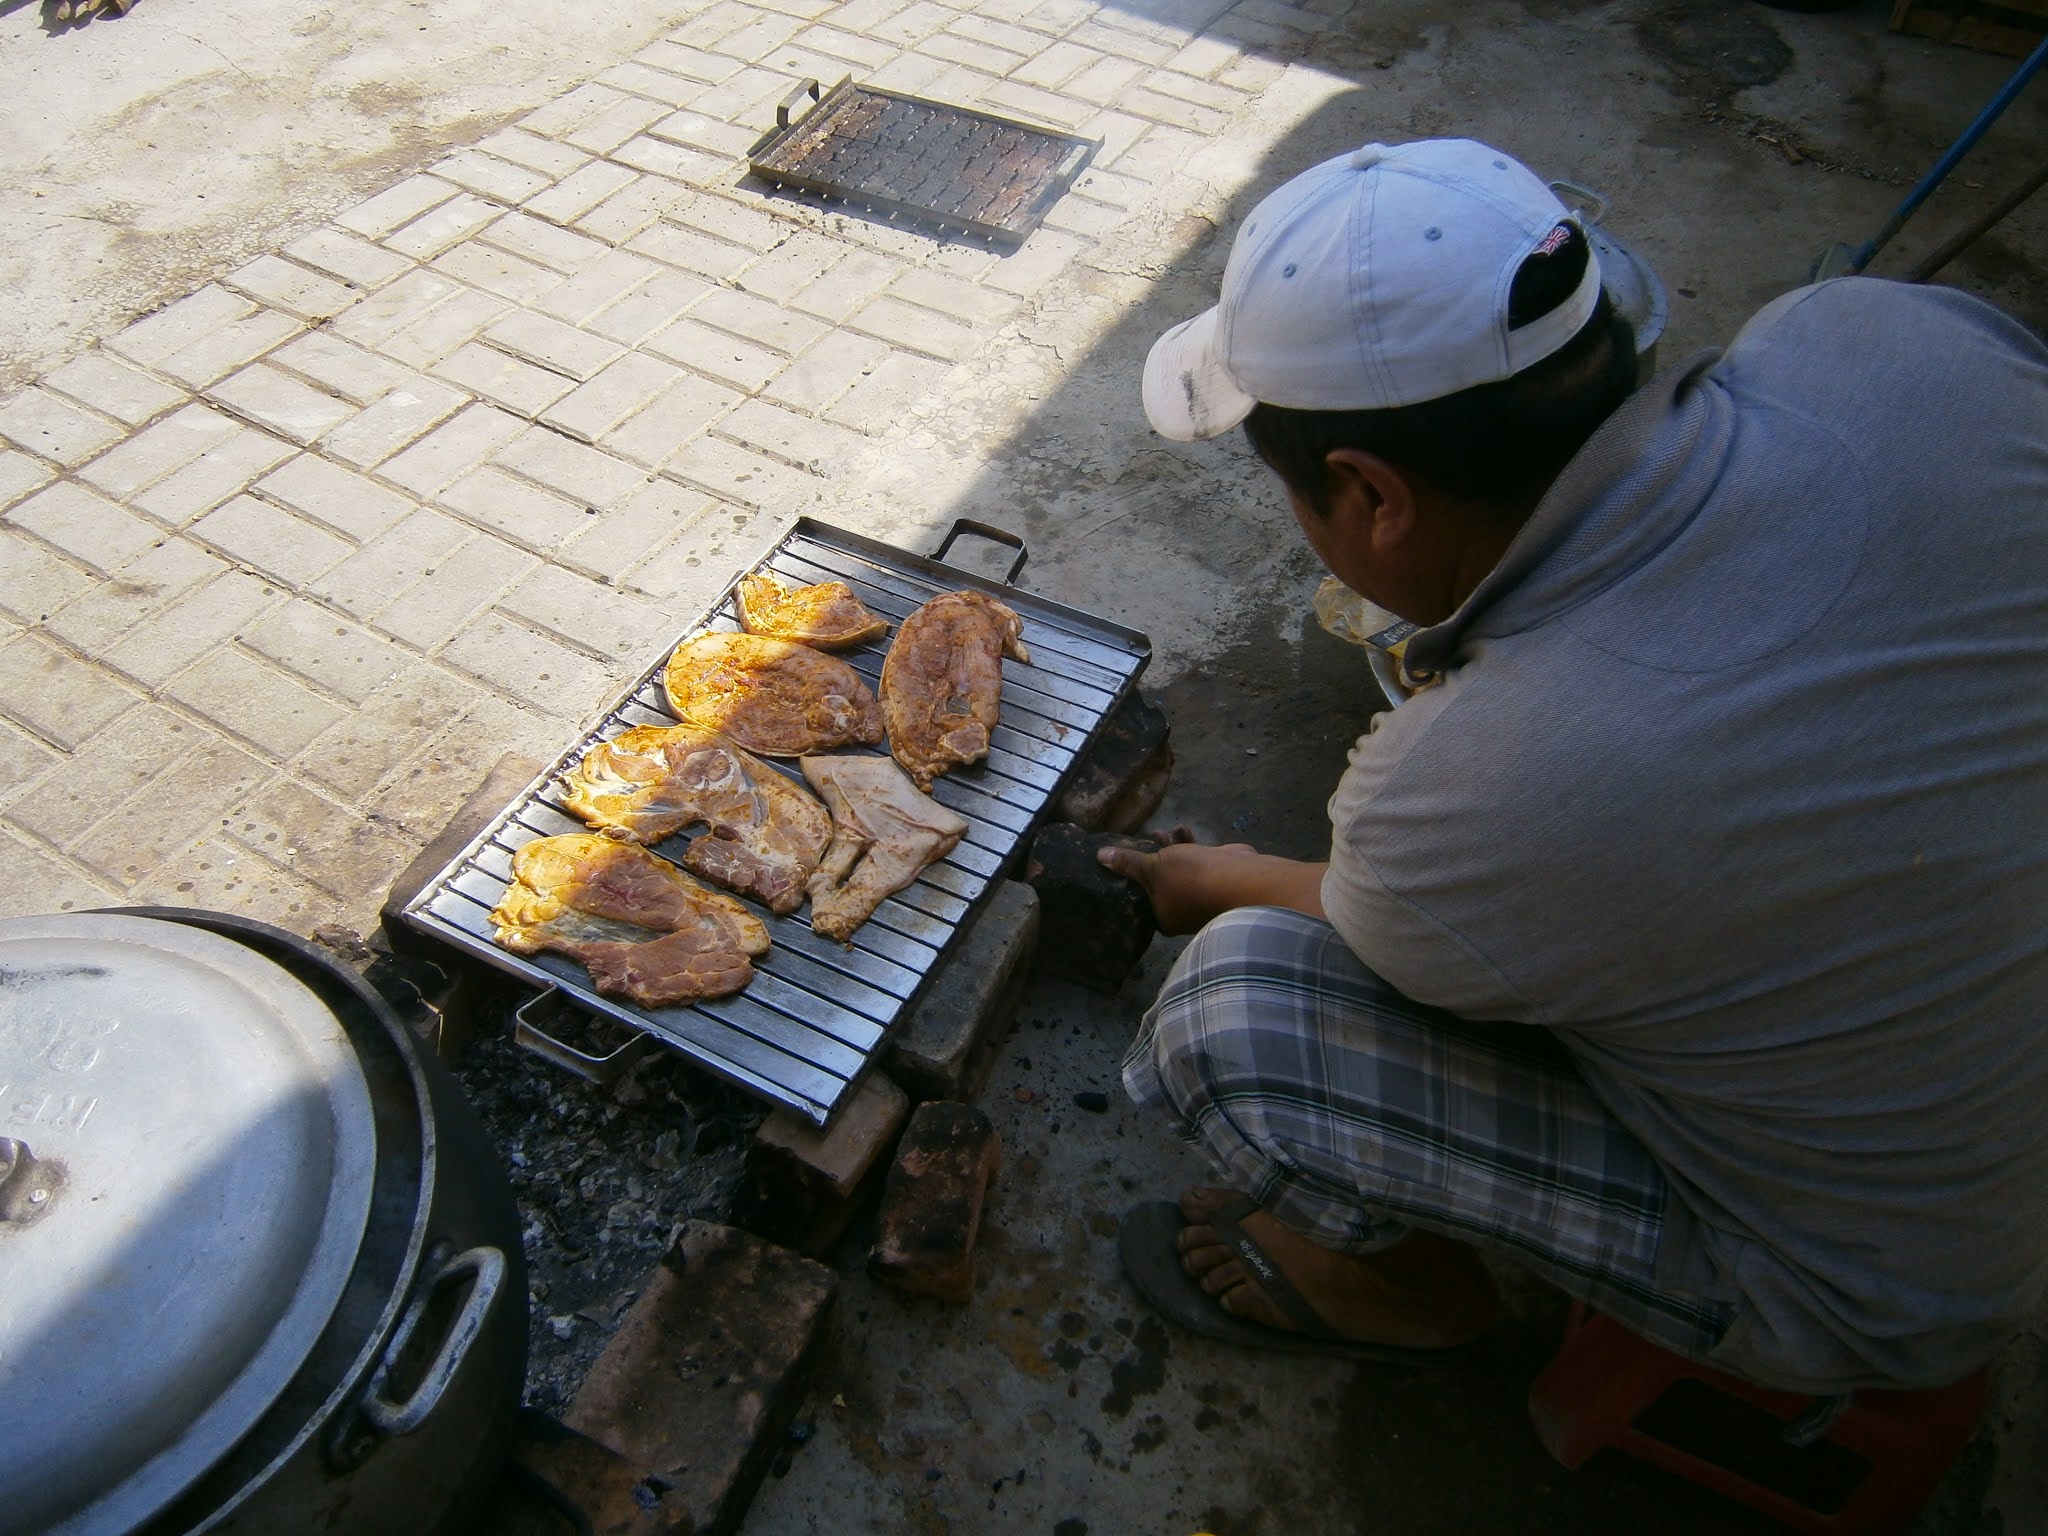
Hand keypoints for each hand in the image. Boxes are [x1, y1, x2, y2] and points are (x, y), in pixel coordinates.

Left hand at [1096, 828, 1267, 935]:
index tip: (1123, 859)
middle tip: (1141, 840)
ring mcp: (1199, 893)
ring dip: (1170, 848)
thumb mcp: (1153, 868)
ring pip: (1178, 868)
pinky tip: (1182, 828)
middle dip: (1151, 858)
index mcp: (1163, 917)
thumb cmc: (1190, 879)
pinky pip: (1196, 859)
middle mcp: (1181, 910)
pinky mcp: (1215, 876)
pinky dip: (1188, 844)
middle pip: (1158, 882)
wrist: (1241, 879)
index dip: (1131, 879)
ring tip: (1159, 832)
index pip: (1140, 899)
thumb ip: (1128, 862)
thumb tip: (1099, 857)